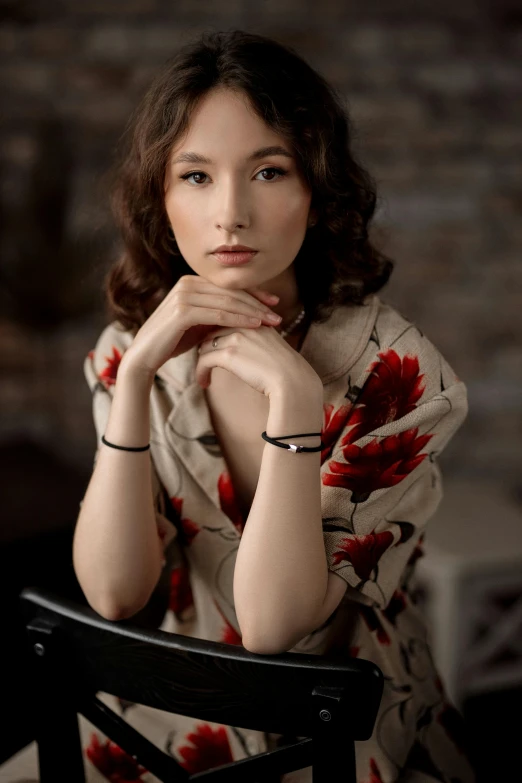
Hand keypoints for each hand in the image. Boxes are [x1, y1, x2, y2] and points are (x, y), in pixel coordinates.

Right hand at [120, 274, 282, 378]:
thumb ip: (216, 313)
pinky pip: (219, 313)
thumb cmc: (172, 342)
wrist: (145, 356)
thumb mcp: (198, 324)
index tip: (274, 304)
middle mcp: (187, 283)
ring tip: (272, 322)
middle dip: (258, 303)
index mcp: (191, 282)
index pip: (229, 287)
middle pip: (231, 292)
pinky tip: (255, 325)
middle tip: (278, 315)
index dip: (254, 294)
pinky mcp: (183, 311)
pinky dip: (239, 319)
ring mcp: (184, 295)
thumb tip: (244, 312)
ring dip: (253, 312)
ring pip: (228, 302)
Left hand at [196, 323, 321, 397]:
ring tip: (203, 374)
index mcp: (253, 318)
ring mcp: (235, 337)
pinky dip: (201, 372)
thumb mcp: (271, 345)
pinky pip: (204, 361)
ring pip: (204, 345)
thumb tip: (240, 350)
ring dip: (201, 360)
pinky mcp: (228, 355)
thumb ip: (255, 340)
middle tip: (203, 359)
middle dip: (204, 345)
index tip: (208, 347)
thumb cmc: (286, 369)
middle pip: (211, 329)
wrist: (293, 380)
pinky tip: (204, 383)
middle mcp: (243, 323)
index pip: (224, 318)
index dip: (213, 332)